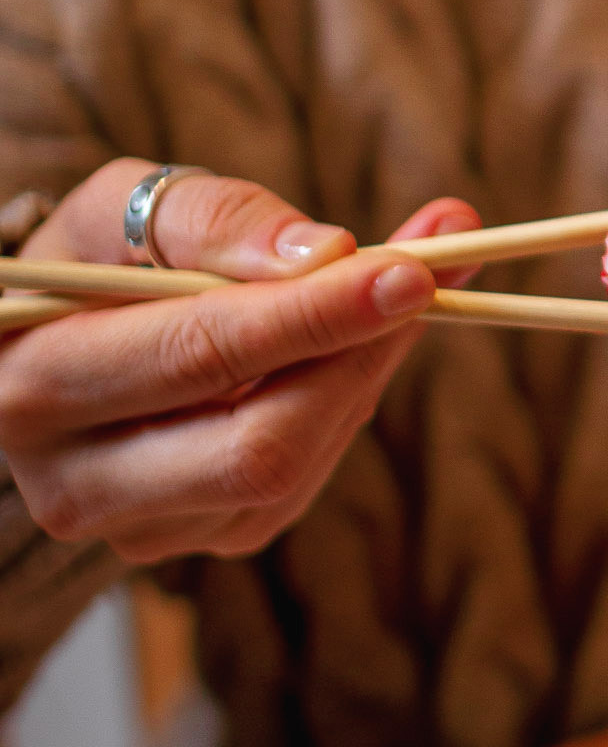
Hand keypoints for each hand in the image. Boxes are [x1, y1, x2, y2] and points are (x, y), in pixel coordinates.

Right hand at [0, 161, 478, 566]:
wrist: (53, 347)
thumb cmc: (94, 262)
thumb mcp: (125, 207)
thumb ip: (212, 218)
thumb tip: (324, 255)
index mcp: (35, 386)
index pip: (197, 357)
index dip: (312, 315)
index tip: (409, 270)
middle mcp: (75, 482)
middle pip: (258, 445)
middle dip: (356, 355)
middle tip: (430, 274)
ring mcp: (140, 530)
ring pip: (293, 468)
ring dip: (364, 372)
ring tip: (396, 289)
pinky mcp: (202, 539)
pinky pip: (303, 479)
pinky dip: (343, 403)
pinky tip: (346, 347)